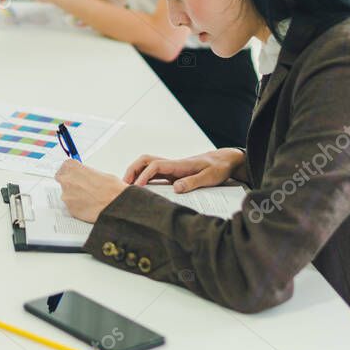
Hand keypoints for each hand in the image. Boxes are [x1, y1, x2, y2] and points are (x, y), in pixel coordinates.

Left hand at [55, 160, 126, 222]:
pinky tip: (88, 205)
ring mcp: (66, 195)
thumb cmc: (111, 189)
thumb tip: (84, 177)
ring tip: (89, 198)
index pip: (64, 166)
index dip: (71, 171)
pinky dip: (77, 206)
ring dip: (74, 196)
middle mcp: (66, 180)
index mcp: (73, 167)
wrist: (115, 205)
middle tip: (81, 187)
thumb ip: (86, 173)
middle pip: (61, 179)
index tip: (74, 174)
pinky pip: (70, 206)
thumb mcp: (99, 173)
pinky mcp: (69, 209)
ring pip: (66, 194)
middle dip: (69, 182)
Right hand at [122, 148, 245, 192]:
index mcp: (179, 164)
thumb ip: (193, 182)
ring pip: (147, 166)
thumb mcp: (209, 177)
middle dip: (132, 170)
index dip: (143, 176)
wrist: (225, 160)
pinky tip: (142, 189)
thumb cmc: (218, 167)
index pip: (154, 166)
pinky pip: (154, 174)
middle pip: (145, 161)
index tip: (137, 187)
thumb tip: (176, 188)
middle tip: (124, 184)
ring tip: (128, 187)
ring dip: (136, 173)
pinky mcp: (173, 174)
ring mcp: (172, 169)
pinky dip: (144, 178)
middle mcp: (172, 165)